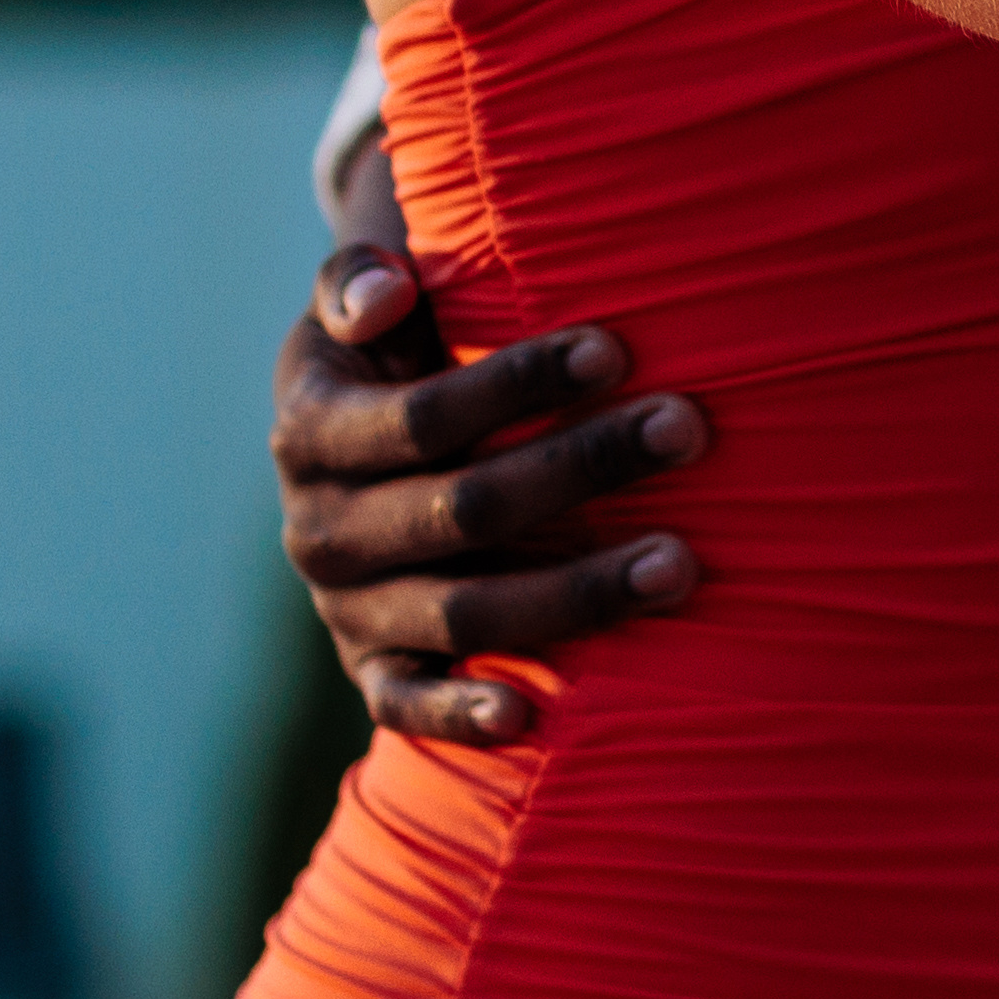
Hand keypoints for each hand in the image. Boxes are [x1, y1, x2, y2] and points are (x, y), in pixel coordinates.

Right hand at [274, 257, 708, 740]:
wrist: (338, 464)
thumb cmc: (382, 362)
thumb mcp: (352, 312)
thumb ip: (357, 283)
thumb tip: (389, 289)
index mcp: (311, 434)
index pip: (423, 416)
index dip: (518, 384)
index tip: (616, 349)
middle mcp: (319, 530)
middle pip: (464, 509)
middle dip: (581, 468)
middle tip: (687, 429)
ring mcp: (345, 609)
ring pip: (463, 610)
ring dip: (576, 591)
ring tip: (680, 564)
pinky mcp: (371, 669)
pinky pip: (406, 705)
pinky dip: (459, 714)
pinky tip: (529, 715)